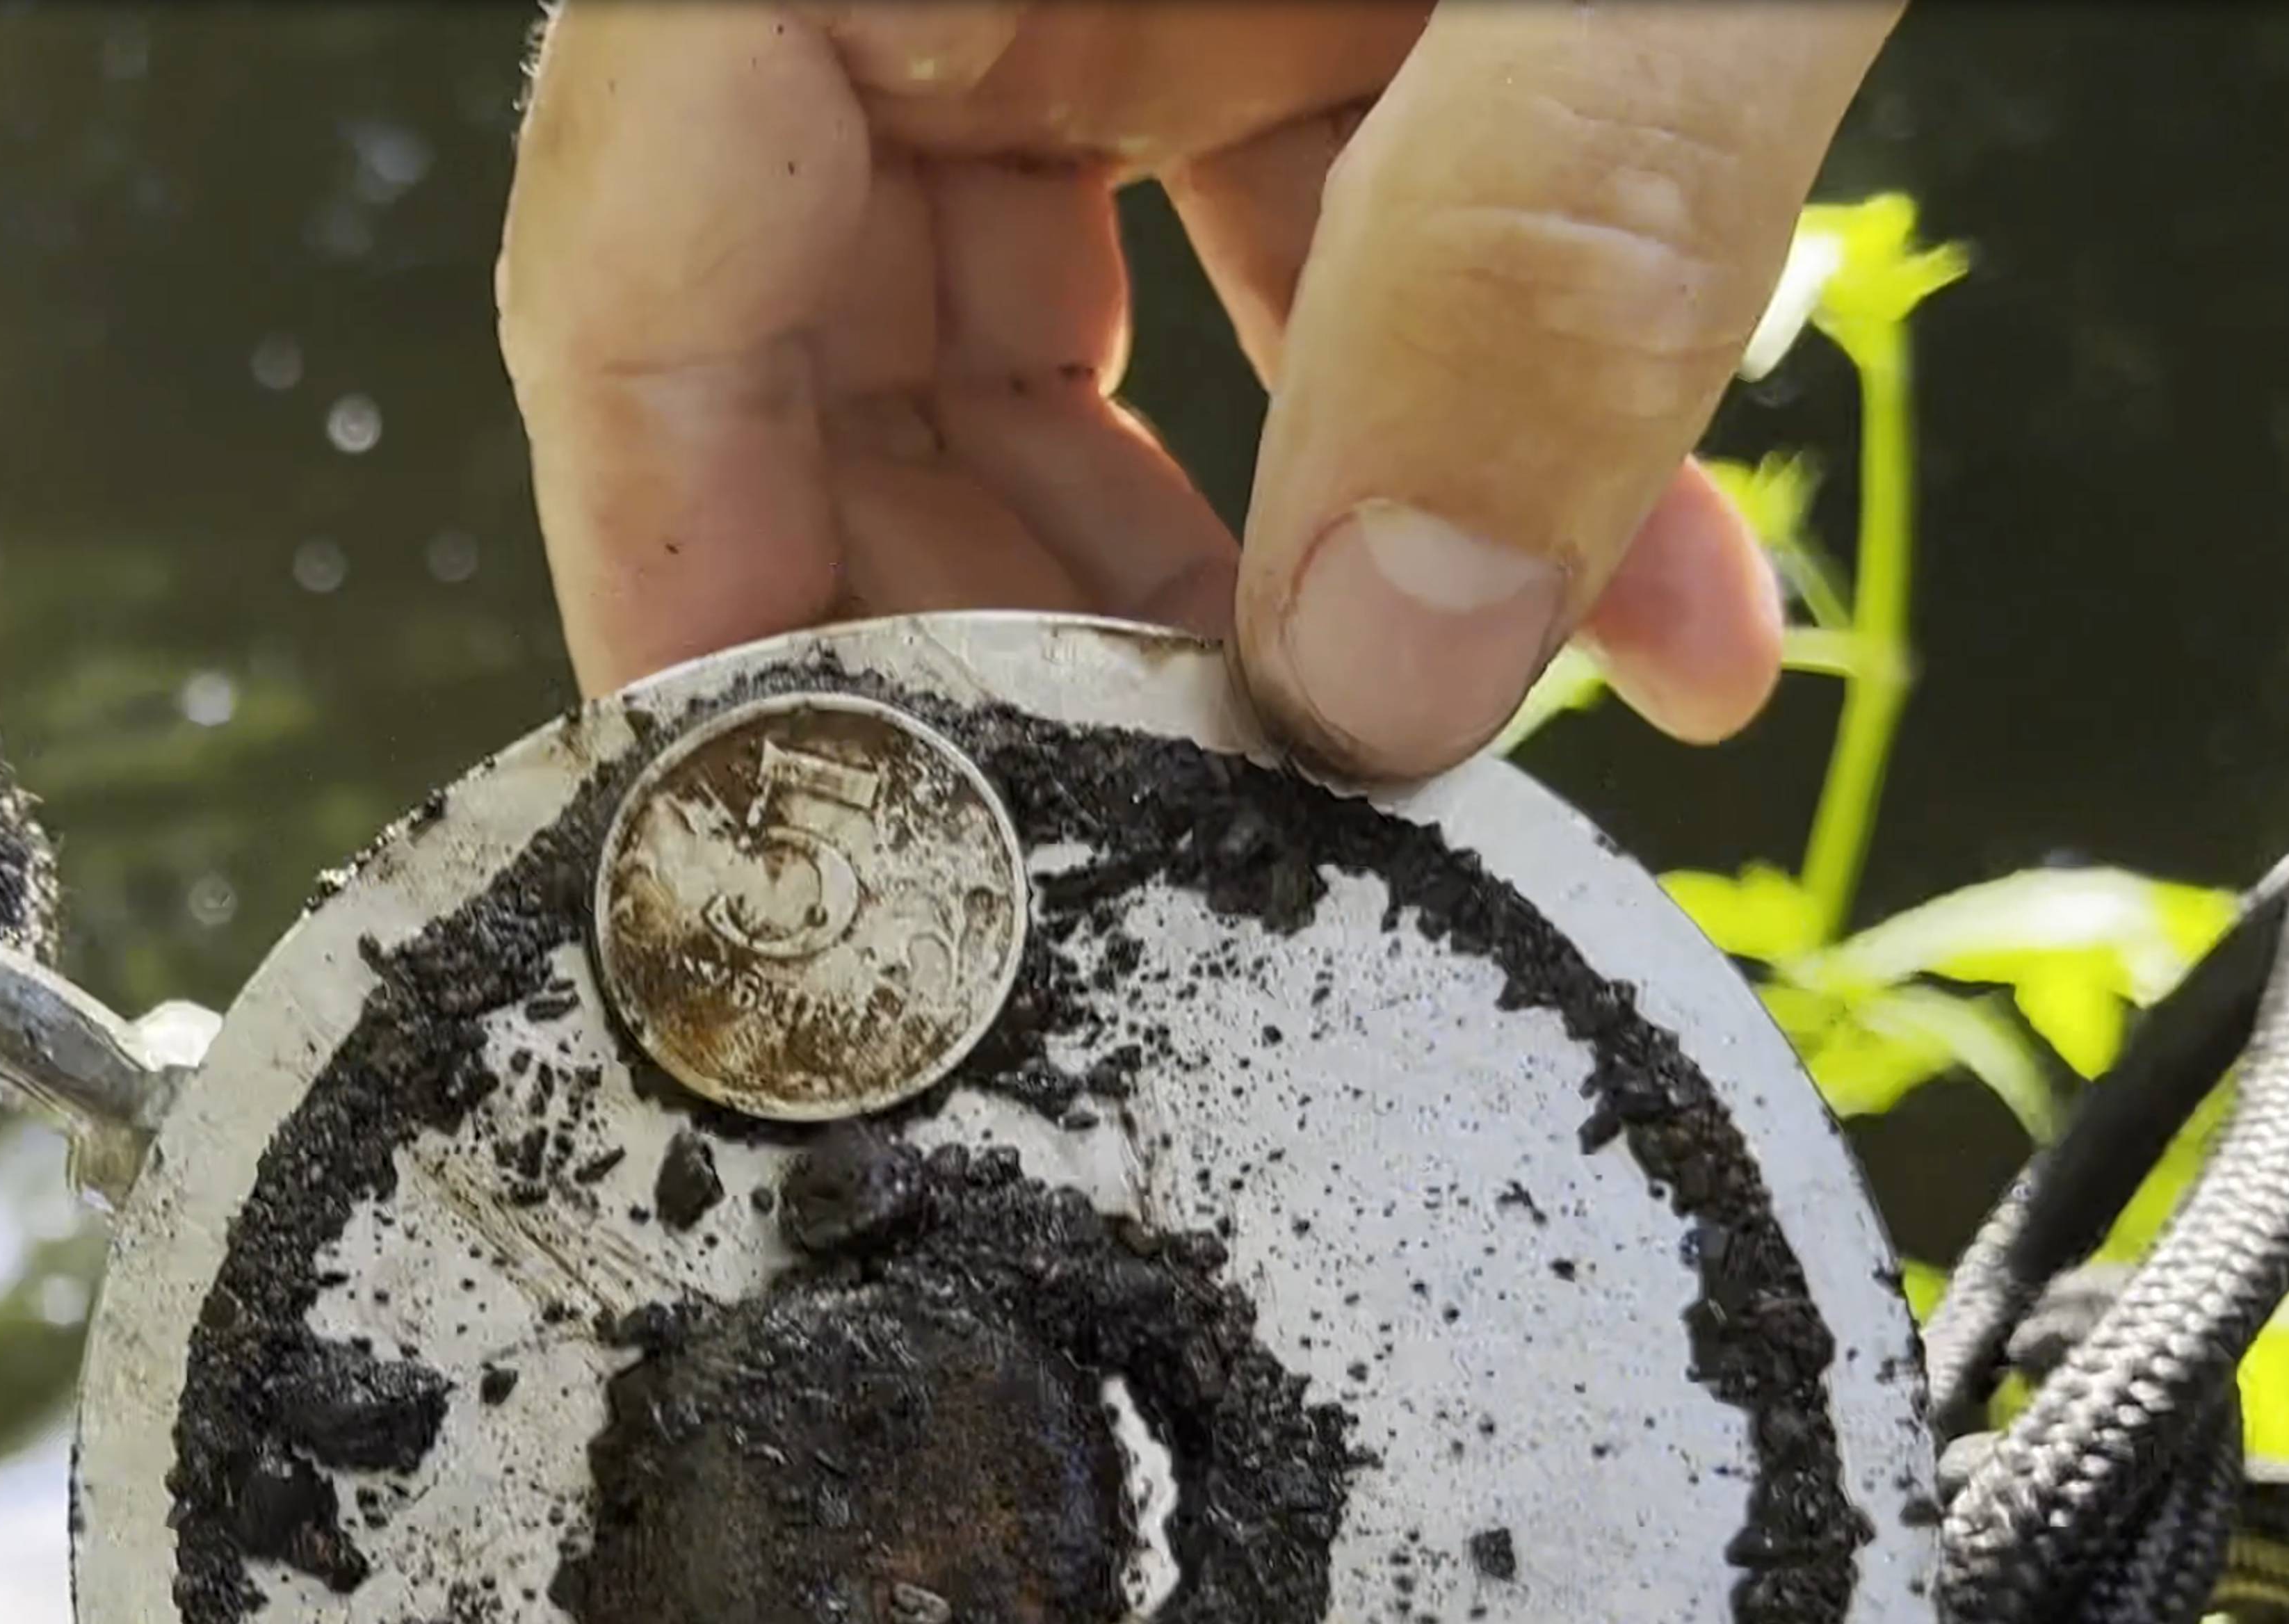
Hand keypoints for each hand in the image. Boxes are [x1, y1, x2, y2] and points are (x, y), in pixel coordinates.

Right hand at [497, 2, 1899, 781]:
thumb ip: (1525, 253)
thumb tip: (1397, 672)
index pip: (642, 272)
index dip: (685, 587)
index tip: (794, 850)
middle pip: (832, 361)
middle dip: (1004, 645)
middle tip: (1140, 872)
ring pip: (1066, 362)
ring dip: (1267, 596)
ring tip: (1423, 775)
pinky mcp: (1309, 8)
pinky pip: (1301, 280)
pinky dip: (1460, 456)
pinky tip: (1646, 621)